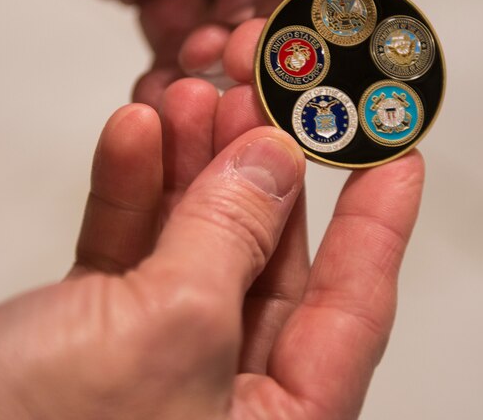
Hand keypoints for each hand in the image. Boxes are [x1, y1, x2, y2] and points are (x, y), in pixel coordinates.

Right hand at [0, 74, 424, 418]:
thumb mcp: (168, 328)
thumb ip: (228, 239)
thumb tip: (271, 165)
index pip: (350, 315)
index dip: (378, 229)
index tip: (396, 153)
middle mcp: (216, 400)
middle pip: (265, 267)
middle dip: (261, 175)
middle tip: (266, 96)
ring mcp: (148, 364)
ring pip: (190, 247)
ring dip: (189, 170)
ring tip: (189, 94)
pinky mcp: (85, 335)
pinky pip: (126, 251)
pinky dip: (129, 192)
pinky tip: (130, 133)